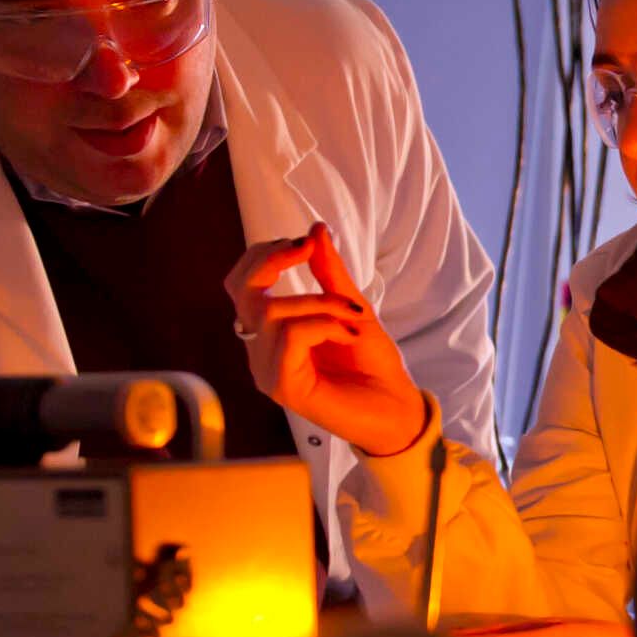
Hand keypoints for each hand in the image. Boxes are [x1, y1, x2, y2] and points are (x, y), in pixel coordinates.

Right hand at [226, 222, 428, 456]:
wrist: (396, 407)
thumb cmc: (372, 363)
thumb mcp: (351, 307)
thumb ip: (328, 272)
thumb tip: (315, 229)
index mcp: (269, 332)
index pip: (242, 284)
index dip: (264, 255)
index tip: (304, 242)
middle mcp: (260, 351)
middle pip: (241, 291)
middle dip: (272, 260)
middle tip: (306, 251)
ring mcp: (267, 370)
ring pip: (272, 312)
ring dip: (320, 302)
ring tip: (351, 318)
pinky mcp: (282, 386)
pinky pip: (290, 336)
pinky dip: (325, 325)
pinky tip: (348, 337)